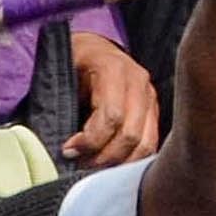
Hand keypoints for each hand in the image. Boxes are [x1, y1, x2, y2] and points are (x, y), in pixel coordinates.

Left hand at [63, 28, 161, 167]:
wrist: (94, 49)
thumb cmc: (72, 64)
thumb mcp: (62, 75)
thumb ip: (62, 105)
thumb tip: (64, 148)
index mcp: (113, 68)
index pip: (111, 116)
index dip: (90, 141)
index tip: (68, 151)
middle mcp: (138, 81)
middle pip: (130, 135)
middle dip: (103, 157)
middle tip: (80, 164)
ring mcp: (150, 96)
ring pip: (145, 144)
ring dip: (118, 163)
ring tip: (93, 166)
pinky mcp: (154, 111)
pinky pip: (150, 144)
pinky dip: (130, 160)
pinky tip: (109, 164)